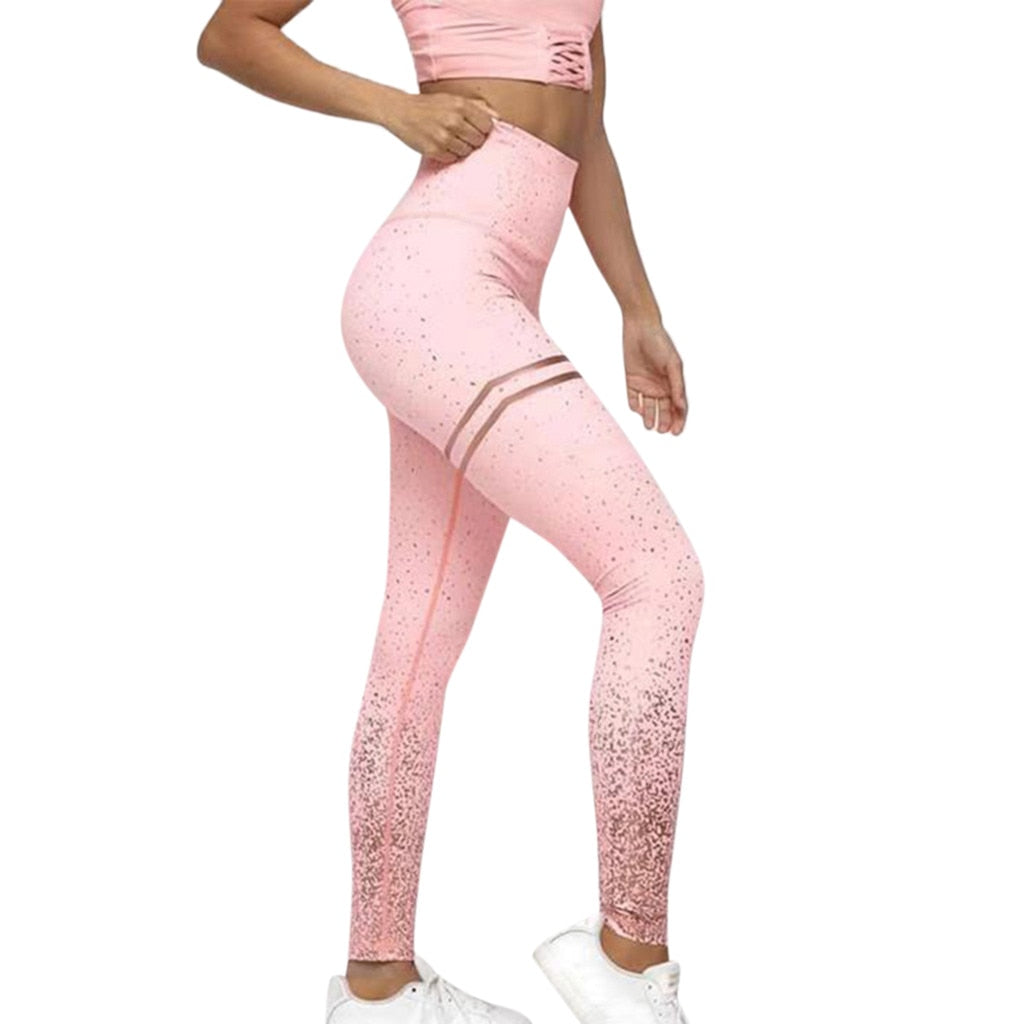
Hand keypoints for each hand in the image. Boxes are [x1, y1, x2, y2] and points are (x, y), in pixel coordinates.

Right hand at [384, 91, 499, 163]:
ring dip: (461, 148)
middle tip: (461, 135)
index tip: (474, 129)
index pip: (487, 126)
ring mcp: (444, 137)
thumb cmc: (429, 106)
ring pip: (467, 152)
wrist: (401, 111)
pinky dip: (450, 154)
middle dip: (473, 140)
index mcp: (460, 106)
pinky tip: (441, 145)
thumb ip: (476, 106)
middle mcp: (454, 121)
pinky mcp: (434, 150)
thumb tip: (498, 117)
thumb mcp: (452, 99)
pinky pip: (453, 159)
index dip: (483, 129)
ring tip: (449, 139)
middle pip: (479, 141)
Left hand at [623, 316, 688, 434]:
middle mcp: (660, 386)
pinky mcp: (632, 381)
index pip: (677, 406)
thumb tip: (681, 405)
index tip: (676, 432)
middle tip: (662, 431)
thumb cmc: (661, 343)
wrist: (640, 328)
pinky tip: (638, 411)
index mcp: (673, 382)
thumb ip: (676, 385)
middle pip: (663, 409)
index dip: (678, 420)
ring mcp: (646, 385)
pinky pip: (634, 398)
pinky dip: (636, 406)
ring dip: (650, 417)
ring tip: (650, 427)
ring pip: (649, 407)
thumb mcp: (672, 364)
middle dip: (664, 421)